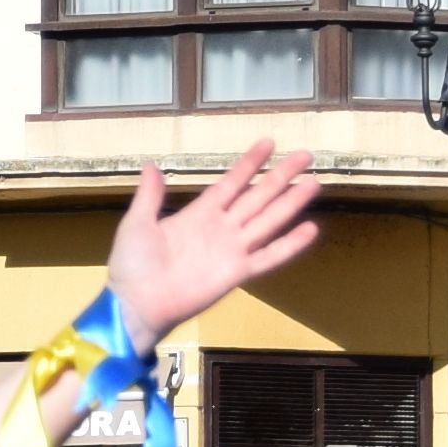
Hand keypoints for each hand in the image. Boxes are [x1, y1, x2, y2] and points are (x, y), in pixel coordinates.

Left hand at [102, 142, 325, 349]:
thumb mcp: (138, 222)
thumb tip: (151, 165)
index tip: (269, 143)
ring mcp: (231, 249)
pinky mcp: (237, 273)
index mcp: (199, 213)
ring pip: (269, 220)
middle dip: (281, 176)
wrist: (136, 302)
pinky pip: (268, 256)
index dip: (249, 164)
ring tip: (315, 183)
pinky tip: (310, 229)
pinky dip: (290, 245)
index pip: (231, 182)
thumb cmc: (132, 264)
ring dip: (291, 203)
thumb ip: (150, 195)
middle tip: (305, 156)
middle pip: (258, 196)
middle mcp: (221, 227)